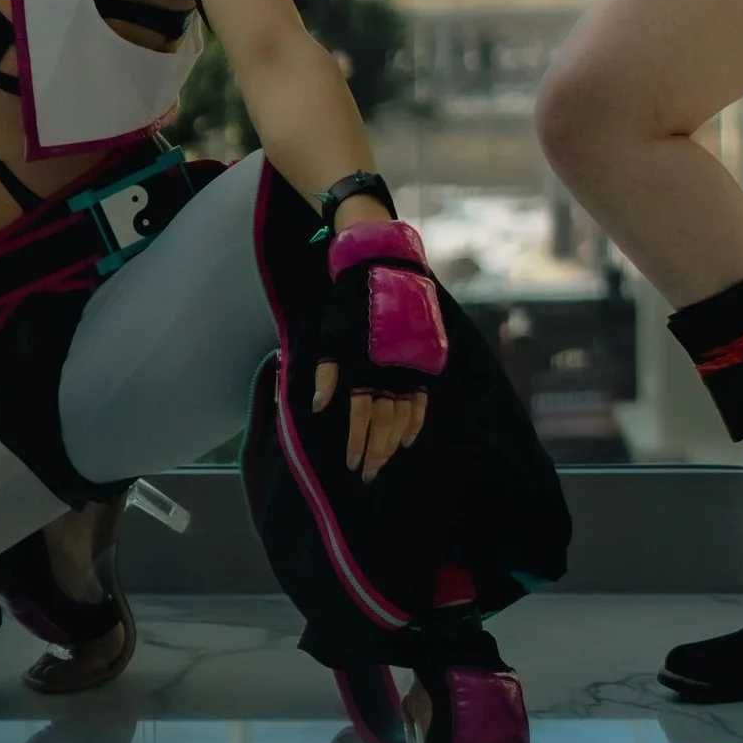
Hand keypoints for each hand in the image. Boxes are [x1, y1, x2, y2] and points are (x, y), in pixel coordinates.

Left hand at [311, 218, 445, 481]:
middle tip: (368, 476)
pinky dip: (415, 422)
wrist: (383, 267)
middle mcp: (389, 369)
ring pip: (403, 414)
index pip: (362, 415)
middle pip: (384, 421)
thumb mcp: (330, 335)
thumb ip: (326, 373)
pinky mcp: (421, 359)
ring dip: (393, 443)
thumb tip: (320, 408)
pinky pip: (421, 399)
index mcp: (365, 365)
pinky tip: (407, 439)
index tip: (352, 464)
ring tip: (385, 462)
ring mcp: (408, 365)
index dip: (357, 442)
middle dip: (375, 451)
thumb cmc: (349, 304)